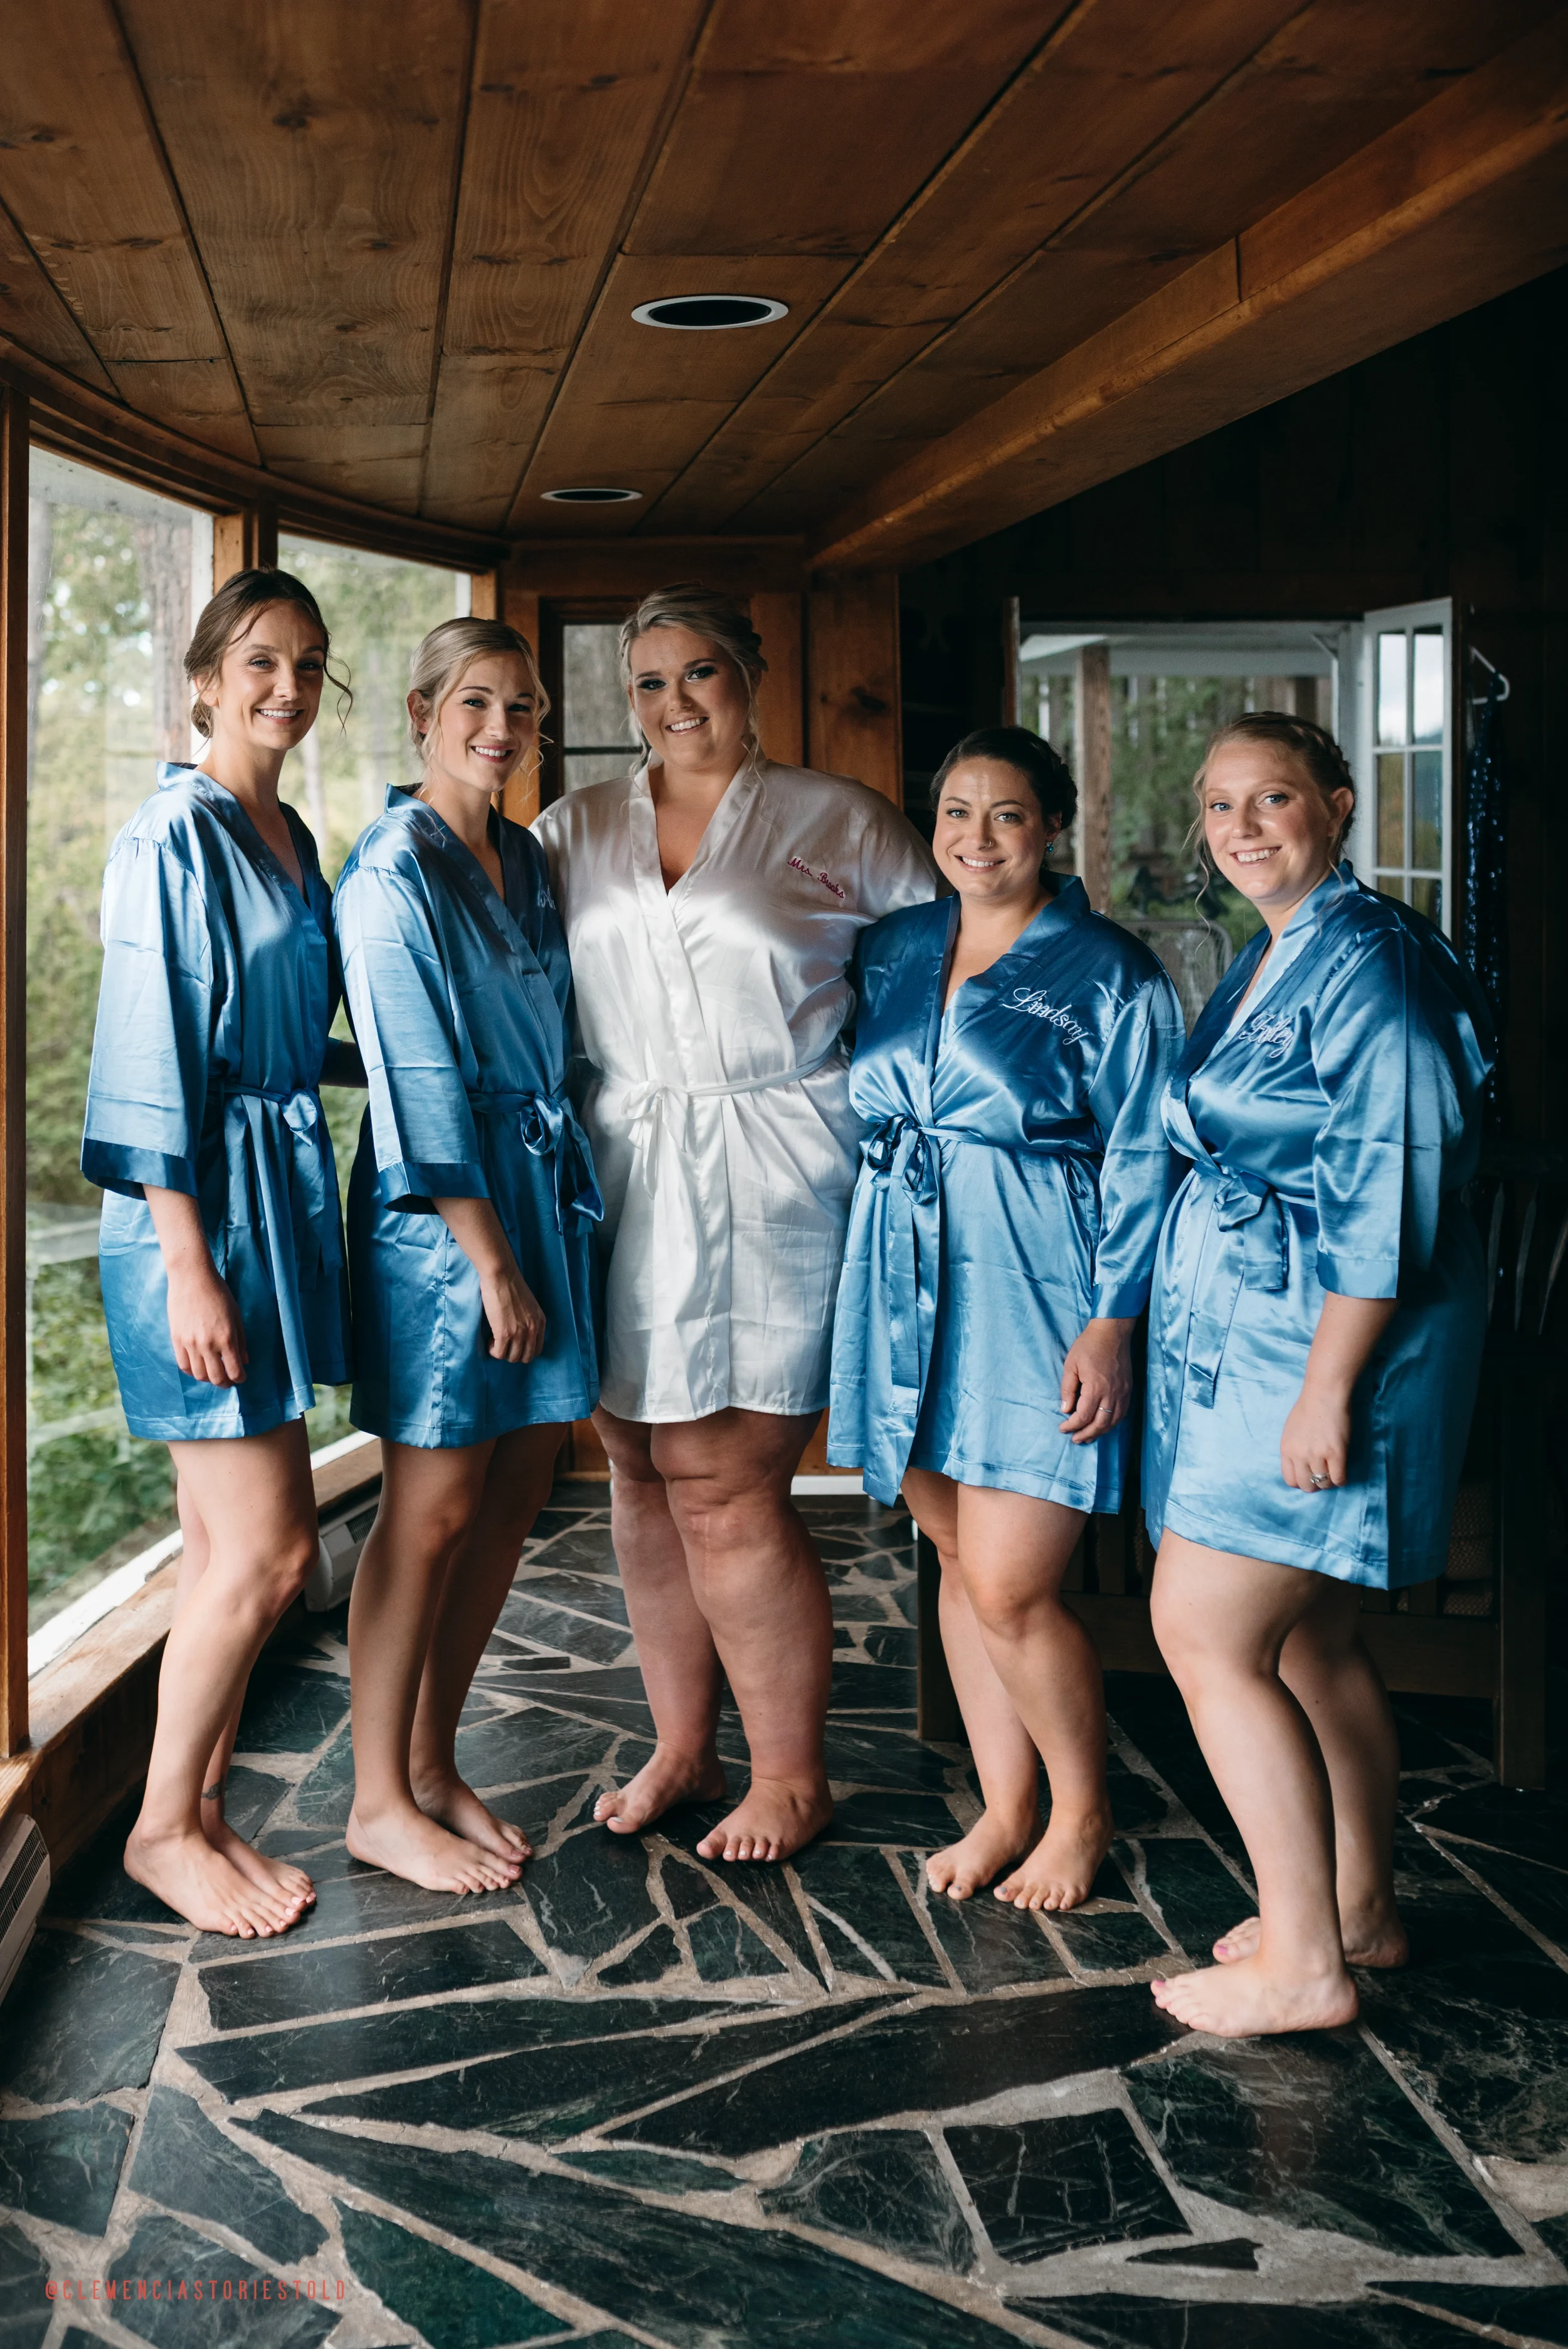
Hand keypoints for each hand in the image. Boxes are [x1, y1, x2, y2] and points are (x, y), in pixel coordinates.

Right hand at [166, 1263, 247, 1385]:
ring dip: (208, 1378)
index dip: (240, 1378)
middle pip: (216, 1378)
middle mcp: (208, 1344)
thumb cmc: (218, 1293)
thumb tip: (244, 1361)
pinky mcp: (176, 1339)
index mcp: (226, 1338)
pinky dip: (192, 1371)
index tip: (241, 1377)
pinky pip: (183, 1365)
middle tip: (228, 1380)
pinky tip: (198, 1366)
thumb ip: (241, 1340)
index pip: (234, 1371)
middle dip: (225, 1383)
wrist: (192, 1278)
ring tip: (214, 1373)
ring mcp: (190, 1343)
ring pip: (199, 1375)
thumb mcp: (236, 1315)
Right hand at [479, 1261, 545, 1363]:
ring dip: (502, 1352)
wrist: (501, 1275)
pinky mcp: (504, 1333)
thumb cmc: (512, 1286)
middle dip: (514, 1354)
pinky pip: (499, 1353)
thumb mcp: (530, 1305)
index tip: (514, 1345)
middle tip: (504, 1344)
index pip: (537, 1350)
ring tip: (496, 1341)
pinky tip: (490, 1341)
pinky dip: (494, 1351)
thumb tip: (520, 1333)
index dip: (524, 1350)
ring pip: (512, 1358)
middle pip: (525, 1357)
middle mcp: (532, 1330)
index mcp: (540, 1322)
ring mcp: (519, 1333)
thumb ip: (529, 1320)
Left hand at [1059, 1317, 1133, 1444]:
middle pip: (1100, 1424)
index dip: (1072, 1426)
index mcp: (1095, 1387)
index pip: (1083, 1416)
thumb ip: (1067, 1389)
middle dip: (1086, 1434)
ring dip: (1100, 1432)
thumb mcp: (1071, 1365)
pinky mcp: (1128, 1389)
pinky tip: (1104, 1425)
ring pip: (1113, 1421)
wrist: (1112, 1332)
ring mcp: (1122, 1392)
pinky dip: (1112, 1423)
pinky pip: (1122, 1413)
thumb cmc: (1088, 1346)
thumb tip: (1065, 1409)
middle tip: (1075, 1440)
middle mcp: (1112, 1393)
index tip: (1063, 1428)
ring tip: (1088, 1437)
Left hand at [1280, 1378, 1350, 1492]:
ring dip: (1329, 1481)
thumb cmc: (1308, 1409)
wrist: (1324, 1394)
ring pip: (1323, 1484)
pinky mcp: (1336, 1453)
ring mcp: (1317, 1455)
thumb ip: (1294, 1450)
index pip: (1290, 1480)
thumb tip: (1301, 1467)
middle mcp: (1299, 1455)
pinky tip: (1342, 1470)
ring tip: (1333, 1471)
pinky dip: (1341, 1479)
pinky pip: (1339, 1478)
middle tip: (1323, 1476)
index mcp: (1286, 1450)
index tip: (1309, 1477)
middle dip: (1315, 1485)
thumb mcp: (1291, 1432)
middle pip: (1306, 1485)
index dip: (1301, 1482)